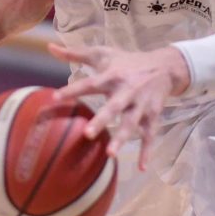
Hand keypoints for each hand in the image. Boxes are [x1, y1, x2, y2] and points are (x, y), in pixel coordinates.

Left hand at [49, 44, 189, 170]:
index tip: (56, 98)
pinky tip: (142, 168)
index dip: (74, 90)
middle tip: (87, 134)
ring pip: (132, 123)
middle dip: (102, 120)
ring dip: (123, 139)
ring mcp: (142, 105)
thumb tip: (50, 48)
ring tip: (110, 154)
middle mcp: (128, 90)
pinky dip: (147, 151)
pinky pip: (150, 135)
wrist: (165, 66)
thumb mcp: (103, 54)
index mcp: (113, 75)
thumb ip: (75, 53)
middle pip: (114, 107)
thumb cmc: (127, 62)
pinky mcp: (154, 115)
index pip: (91, 84)